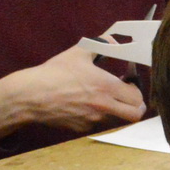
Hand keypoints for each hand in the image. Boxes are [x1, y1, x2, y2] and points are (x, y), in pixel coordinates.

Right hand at [0, 45, 145, 137]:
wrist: (31, 96)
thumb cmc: (54, 73)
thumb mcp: (78, 52)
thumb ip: (100, 44)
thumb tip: (113, 40)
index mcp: (106, 87)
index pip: (138, 98)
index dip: (137, 91)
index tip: (129, 84)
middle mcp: (104, 107)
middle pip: (134, 115)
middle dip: (135, 106)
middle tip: (126, 97)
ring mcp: (93, 120)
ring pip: (117, 120)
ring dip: (117, 111)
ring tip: (104, 98)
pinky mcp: (81, 128)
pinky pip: (97, 125)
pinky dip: (97, 117)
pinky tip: (85, 105)